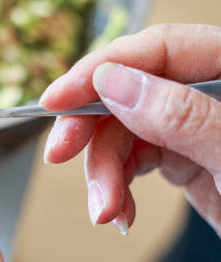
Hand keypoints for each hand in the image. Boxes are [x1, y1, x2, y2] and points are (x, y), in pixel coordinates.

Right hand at [41, 23, 220, 236]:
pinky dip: (116, 188)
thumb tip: (115, 83)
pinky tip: (117, 211)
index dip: (98, 70)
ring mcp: (196, 125)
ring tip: (105, 210)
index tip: (56, 99)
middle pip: (129, 93)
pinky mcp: (185, 157)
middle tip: (60, 155)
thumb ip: (182, 116)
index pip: (158, 50)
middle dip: (93, 133)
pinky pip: (133, 160)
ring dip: (102, 173)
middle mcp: (211, 92)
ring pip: (124, 132)